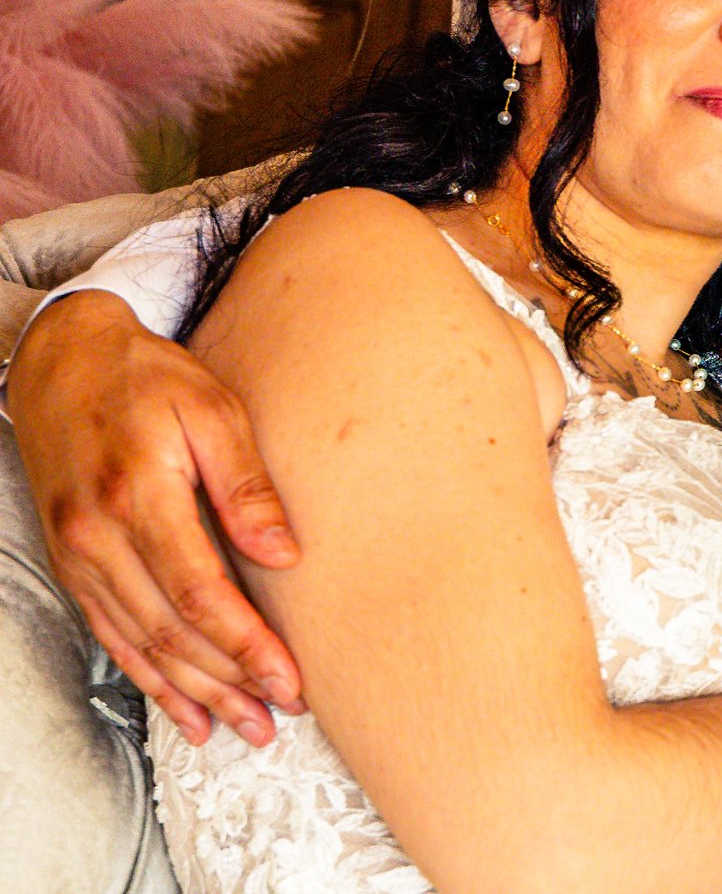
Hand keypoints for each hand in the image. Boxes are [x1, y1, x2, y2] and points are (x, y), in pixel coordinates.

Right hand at [11, 292, 303, 745]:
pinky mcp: (71, 565)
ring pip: (141, 644)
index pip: (199, 592)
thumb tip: (284, 555)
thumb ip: (245, 484)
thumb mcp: (212, 410)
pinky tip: (184, 710)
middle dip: (229, 681)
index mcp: (139, 497)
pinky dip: (150, 679)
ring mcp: (78, 556)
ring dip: (195, 692)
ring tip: (246, 726)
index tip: (290, 678)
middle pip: (170, 631)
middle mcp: (98, 538)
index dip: (246, 644)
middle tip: (282, 714)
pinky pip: (112, 635)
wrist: (63, 363)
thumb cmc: (148, 379)